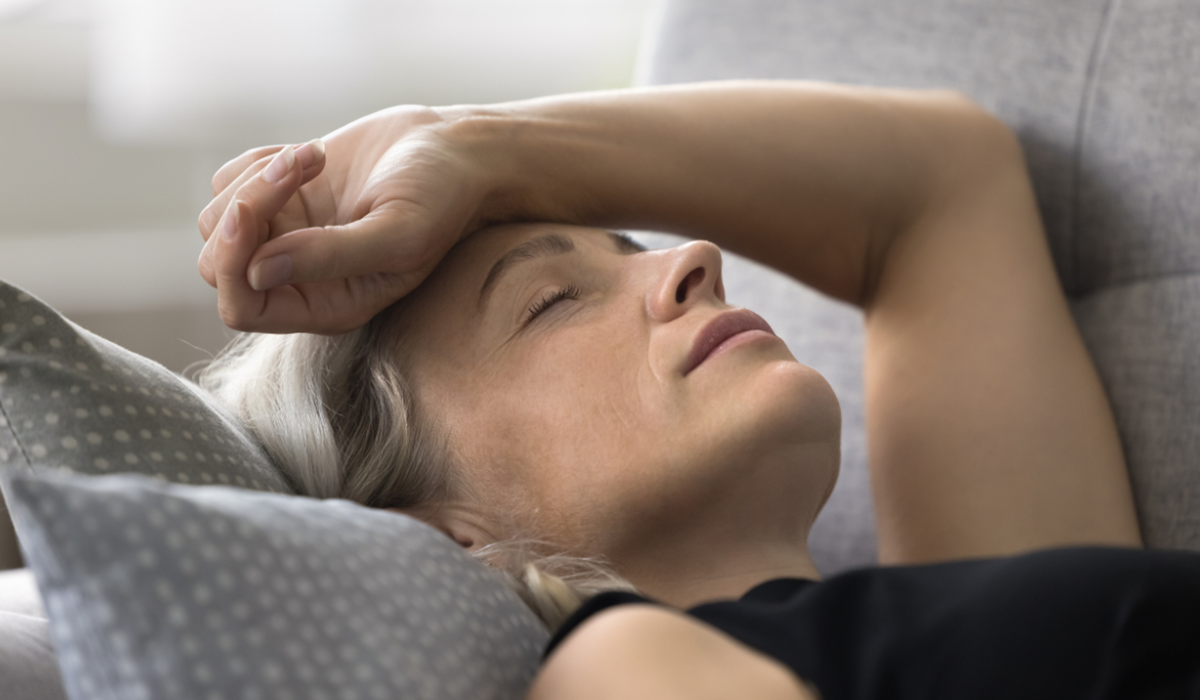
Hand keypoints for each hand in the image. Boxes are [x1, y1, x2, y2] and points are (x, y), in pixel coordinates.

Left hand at [198, 106, 490, 333]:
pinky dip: (258, 161)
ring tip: (316, 156)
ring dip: (257, 179)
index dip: (234, 265)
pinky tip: (313, 155)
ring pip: (219, 220)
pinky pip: (229, 183)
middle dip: (247, 209)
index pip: (243, 308)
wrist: (452, 151)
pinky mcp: (278, 199)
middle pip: (219, 265)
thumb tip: (258, 270)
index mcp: (327, 305)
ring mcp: (284, 238)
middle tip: (299, 166)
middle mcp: (298, 280)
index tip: (250, 211)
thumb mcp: (400, 233)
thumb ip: (332, 257)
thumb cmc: (440, 198)